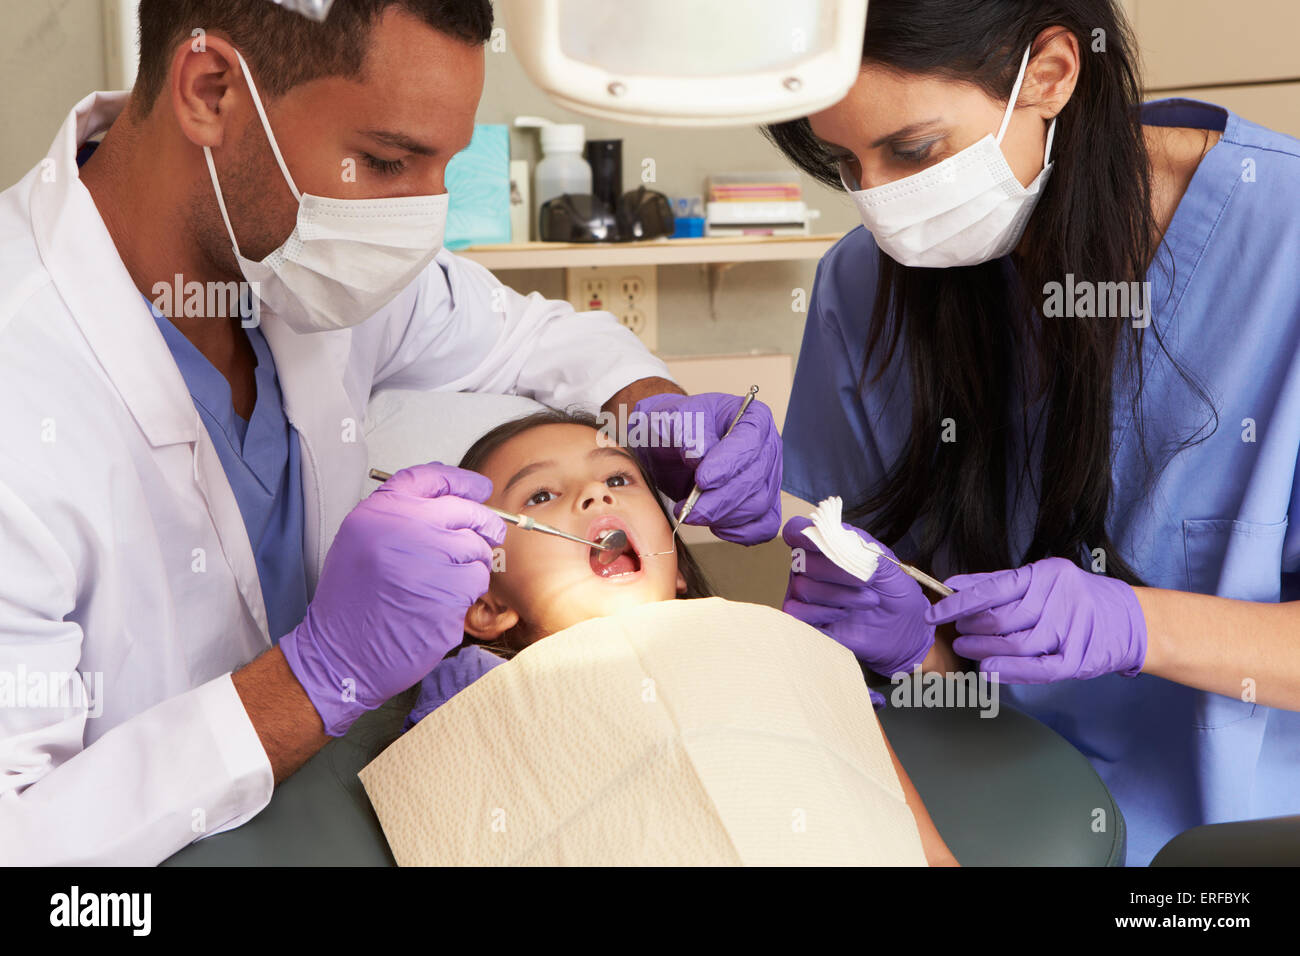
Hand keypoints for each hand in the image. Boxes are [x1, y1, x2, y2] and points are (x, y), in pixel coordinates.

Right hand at [280, 463, 506, 736]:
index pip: (430, 477)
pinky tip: (443, 604)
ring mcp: (427, 560)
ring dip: (472, 565)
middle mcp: (403, 528)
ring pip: (477, 548)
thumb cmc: (353, 602)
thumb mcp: (361, 541)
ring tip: (445, 582)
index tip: (480, 489)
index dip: (462, 481)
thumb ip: (402, 516)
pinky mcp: (446, 593)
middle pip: (466, 511)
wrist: (341, 654)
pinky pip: (476, 581)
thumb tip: (455, 499)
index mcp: (379, 511)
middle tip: (491, 535)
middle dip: (484, 524)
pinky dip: (468, 593)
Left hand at [630, 392, 780, 543]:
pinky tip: (716, 527)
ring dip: (724, 517)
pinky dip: (741, 532)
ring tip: (692, 514)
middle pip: (755, 479)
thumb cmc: (674, 427)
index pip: (750, 441)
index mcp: (752, 417)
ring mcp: (768, 477)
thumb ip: (689, 434)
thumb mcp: (673, 420)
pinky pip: (764, 526)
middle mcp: (767, 447)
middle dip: (720, 500)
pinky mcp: (762, 504)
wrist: (667, 447)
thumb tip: (700, 456)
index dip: (728, 464)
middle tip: (689, 509)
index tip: (702, 480)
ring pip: (759, 505)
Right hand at [781, 517, 933, 676]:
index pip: (797, 530)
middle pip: (802, 560)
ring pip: (802, 586)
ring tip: (867, 601)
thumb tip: (840, 535)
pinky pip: (796, 611)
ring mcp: (806, 593)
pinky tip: (844, 613)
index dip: (802, 533)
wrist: (902, 630)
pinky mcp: (805, 619)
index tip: (821, 541)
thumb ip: (864, 546)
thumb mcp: (889, 565)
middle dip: (837, 570)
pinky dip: (821, 612)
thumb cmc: (894, 593)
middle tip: (867, 581)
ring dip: (838, 595)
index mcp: (826, 547)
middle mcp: (810, 567)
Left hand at [924, 557, 1146, 683]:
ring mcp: (1070, 629)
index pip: (991, 589)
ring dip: (983, 651)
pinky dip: (1010, 672)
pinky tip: (989, 671)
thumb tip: (953, 585)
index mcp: (1045, 574)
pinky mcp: (1078, 658)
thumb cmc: (1075, 597)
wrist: (1130, 619)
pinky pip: (1037, 669)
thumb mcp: (1040, 580)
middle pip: (999, 620)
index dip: (957, 604)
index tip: (932, 614)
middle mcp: (1058, 598)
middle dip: (970, 629)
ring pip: (1014, 645)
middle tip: (957, 634)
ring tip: (968, 650)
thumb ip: (997, 582)